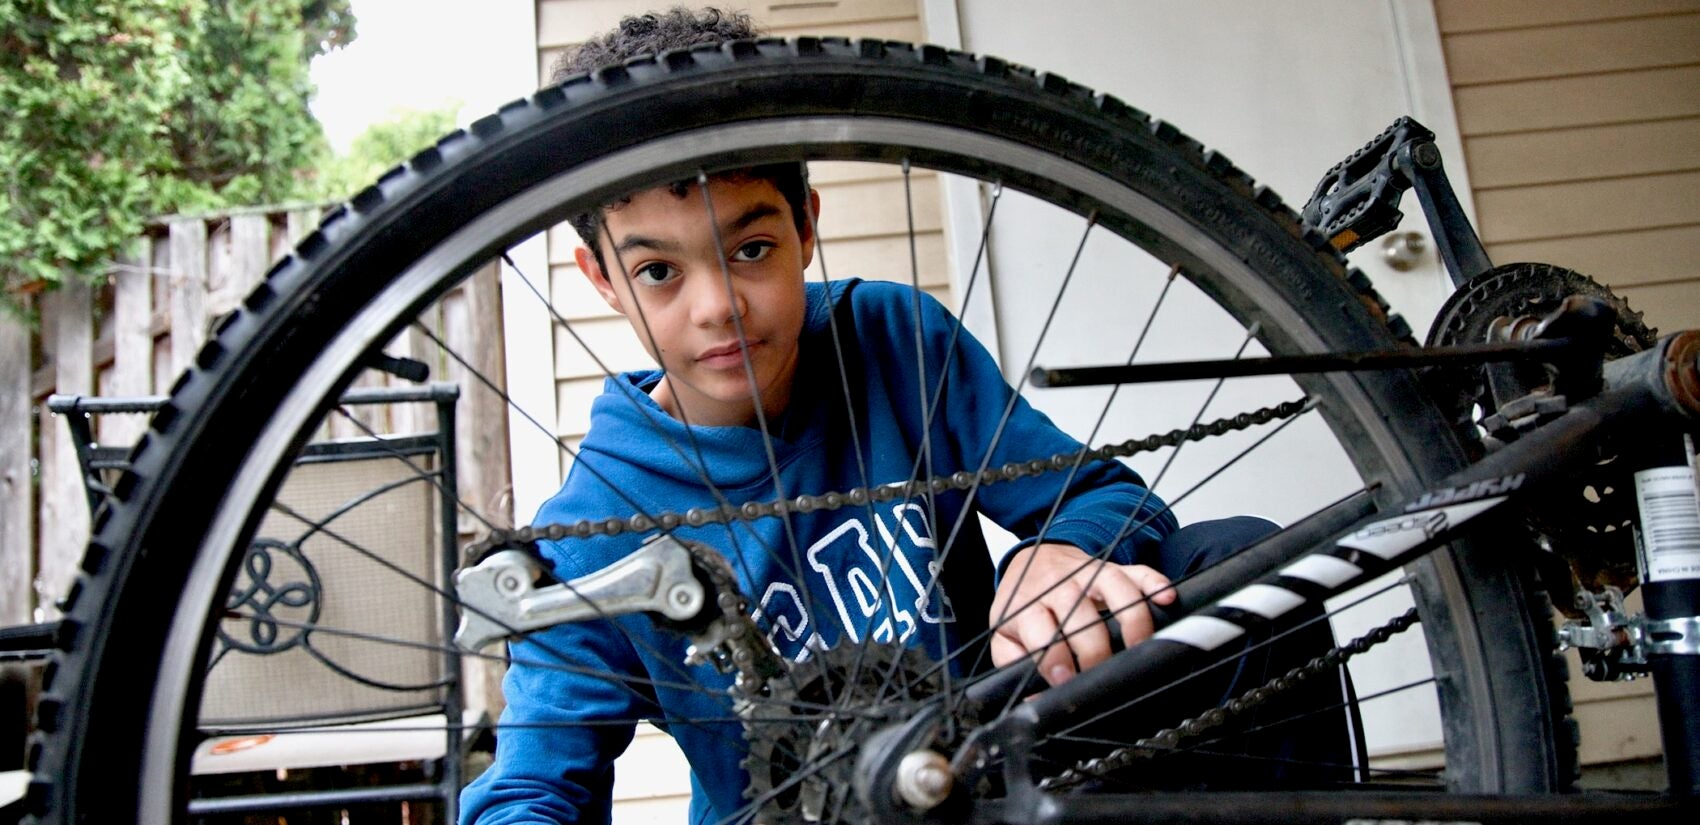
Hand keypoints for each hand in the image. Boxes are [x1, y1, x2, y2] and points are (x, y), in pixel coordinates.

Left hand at [989, 542, 1174, 684]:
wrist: (1031, 560)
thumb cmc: (1022, 604)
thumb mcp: (1005, 636)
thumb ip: (1013, 667)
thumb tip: (1035, 700)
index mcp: (1027, 606)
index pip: (1040, 630)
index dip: (1054, 657)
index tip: (1065, 678)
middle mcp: (1058, 587)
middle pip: (1078, 611)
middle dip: (1093, 648)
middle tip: (1101, 673)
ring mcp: (1087, 574)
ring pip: (1113, 586)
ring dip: (1131, 617)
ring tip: (1141, 647)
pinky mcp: (1112, 568)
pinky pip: (1137, 571)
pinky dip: (1154, 583)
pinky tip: (1166, 599)